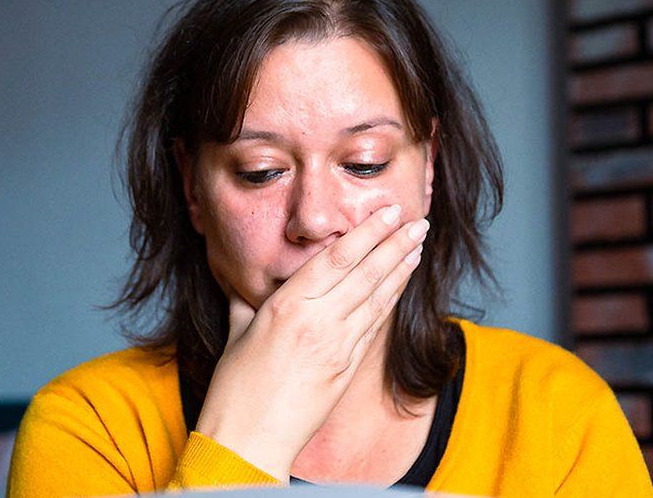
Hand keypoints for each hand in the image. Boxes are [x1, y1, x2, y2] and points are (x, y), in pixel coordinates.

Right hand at [193, 204, 427, 480]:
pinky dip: (391, 301)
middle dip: (393, 243)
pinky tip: (401, 284)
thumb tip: (248, 284)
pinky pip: (374, 326)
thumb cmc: (235, 390)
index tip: (386, 213)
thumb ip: (247, 302)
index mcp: (286, 307)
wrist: (249, 440)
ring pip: (377, 298)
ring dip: (401, 268)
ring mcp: (337, 347)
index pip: (335, 259)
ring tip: (417, 244)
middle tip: (416, 220)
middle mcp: (317, 322)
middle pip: (365, 273)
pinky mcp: (346, 369)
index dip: (366, 233)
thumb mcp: (237, 333)